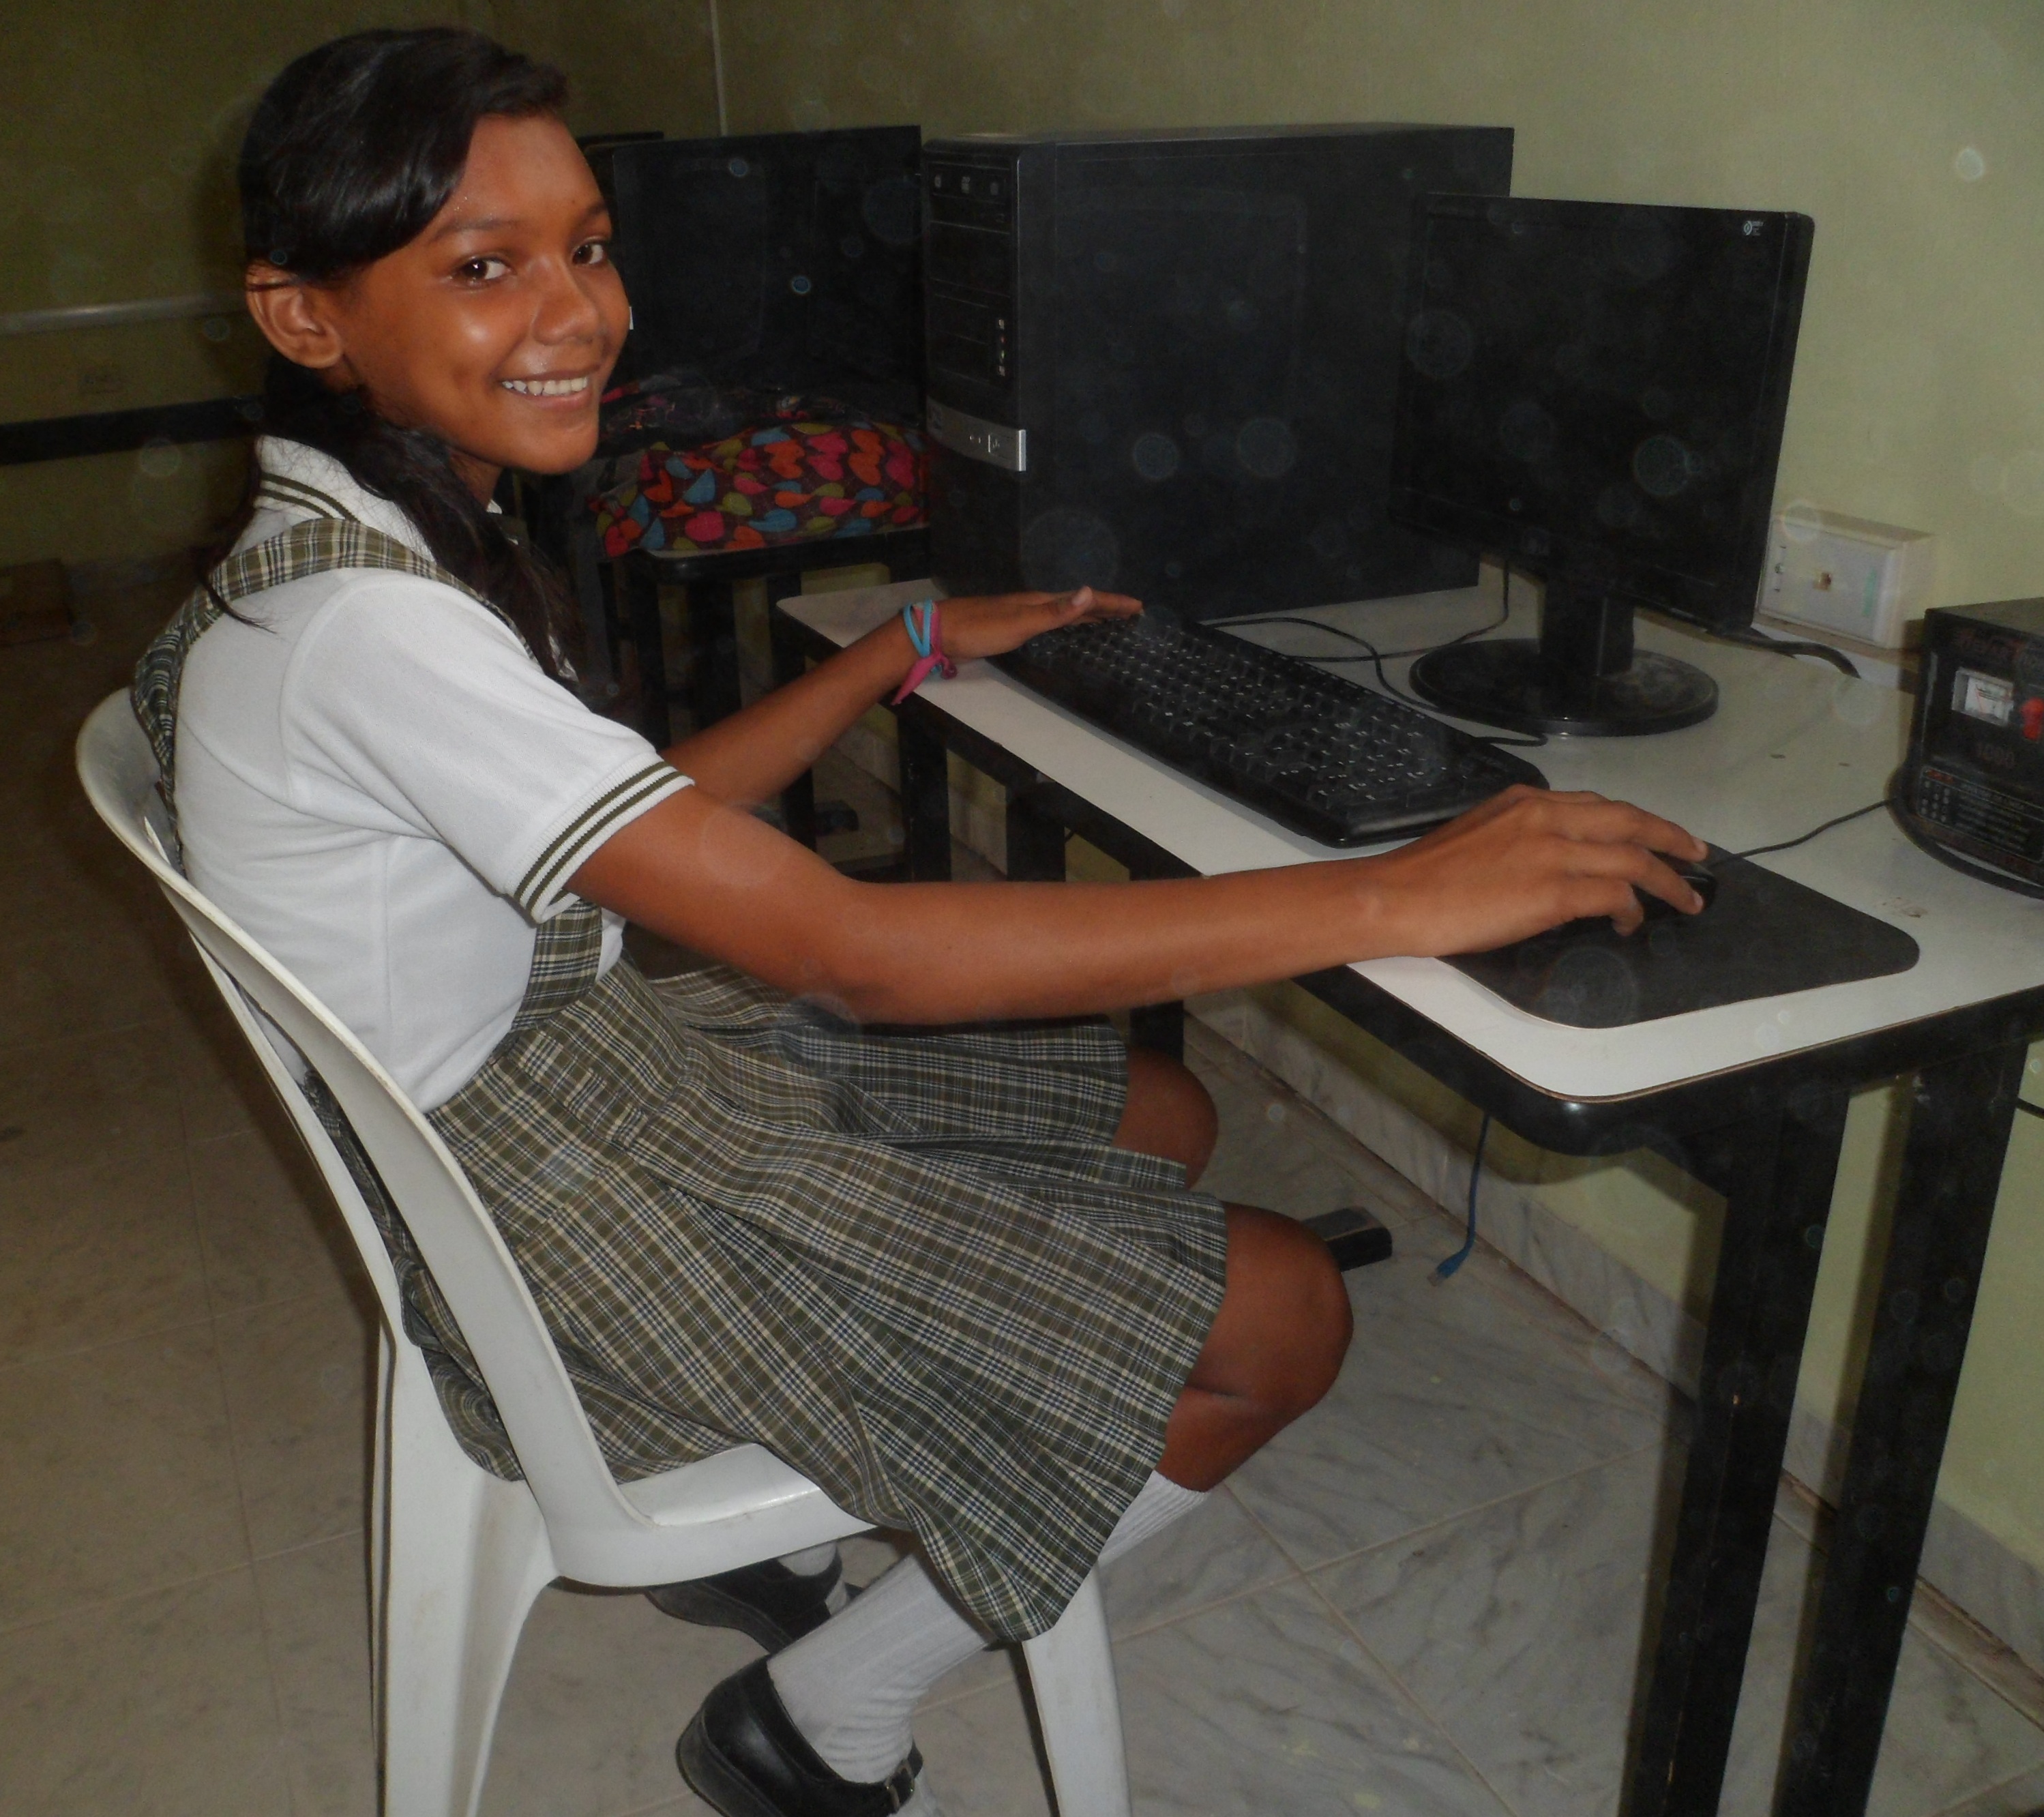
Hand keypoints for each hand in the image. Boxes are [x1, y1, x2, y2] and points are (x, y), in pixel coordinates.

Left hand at [932, 586, 1140, 661]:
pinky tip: (1065, 634)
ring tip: (1108, 621)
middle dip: (1106, 608)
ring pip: (1065, 614)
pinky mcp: (1013, 628)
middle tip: (1131, 614)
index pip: (1086, 600)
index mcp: (1041, 601)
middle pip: (1079, 604)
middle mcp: (1036, 605)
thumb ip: (1056, 611)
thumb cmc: (980, 628)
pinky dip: (1068, 627)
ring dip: (1088, 617)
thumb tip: (1090, 592)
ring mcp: (1024, 615)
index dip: (1113, 603)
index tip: (1138, 606)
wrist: (939, 632)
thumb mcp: (1021, 621)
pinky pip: (1052, 625)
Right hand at [1363, 785, 1710, 954]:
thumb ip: (1519, 837)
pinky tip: (1632, 924)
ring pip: (1633, 857)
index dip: (1636, 820)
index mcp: (1526, 802)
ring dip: (1667, 881)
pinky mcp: (1554, 891)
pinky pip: (1615, 895)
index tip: (1656, 832)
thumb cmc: (1424, 876)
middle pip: (1630, 821)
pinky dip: (1632, 910)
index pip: (1597, 805)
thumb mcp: (1478, 835)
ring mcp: (1553, 852)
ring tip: (1686, 899)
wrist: (1397, 897)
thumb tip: (1549, 863)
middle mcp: (1546, 817)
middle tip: (1697, 854)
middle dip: (1671, 837)